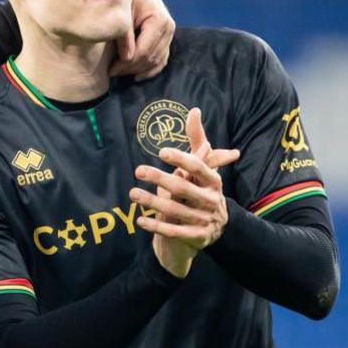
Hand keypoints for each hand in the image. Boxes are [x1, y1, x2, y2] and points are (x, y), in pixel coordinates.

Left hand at [109, 0, 174, 79]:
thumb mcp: (123, 12)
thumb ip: (124, 34)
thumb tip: (126, 58)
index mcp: (159, 20)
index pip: (144, 50)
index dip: (127, 63)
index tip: (111, 69)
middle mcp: (168, 28)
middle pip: (150, 58)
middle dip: (130, 68)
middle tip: (112, 72)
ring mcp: (170, 34)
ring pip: (156, 61)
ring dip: (138, 70)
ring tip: (120, 72)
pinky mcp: (167, 38)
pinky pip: (161, 59)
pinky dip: (150, 70)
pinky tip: (136, 76)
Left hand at [131, 109, 235, 251]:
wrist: (215, 226)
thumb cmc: (202, 188)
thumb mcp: (202, 166)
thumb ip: (197, 140)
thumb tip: (194, 111)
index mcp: (214, 181)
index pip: (198, 167)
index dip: (181, 159)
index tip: (161, 152)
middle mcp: (212, 200)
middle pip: (183, 189)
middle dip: (160, 179)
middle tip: (138, 170)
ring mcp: (205, 220)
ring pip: (176, 210)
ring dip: (153, 202)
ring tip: (133, 193)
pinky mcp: (197, 237)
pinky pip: (175, 232)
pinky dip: (157, 225)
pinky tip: (141, 219)